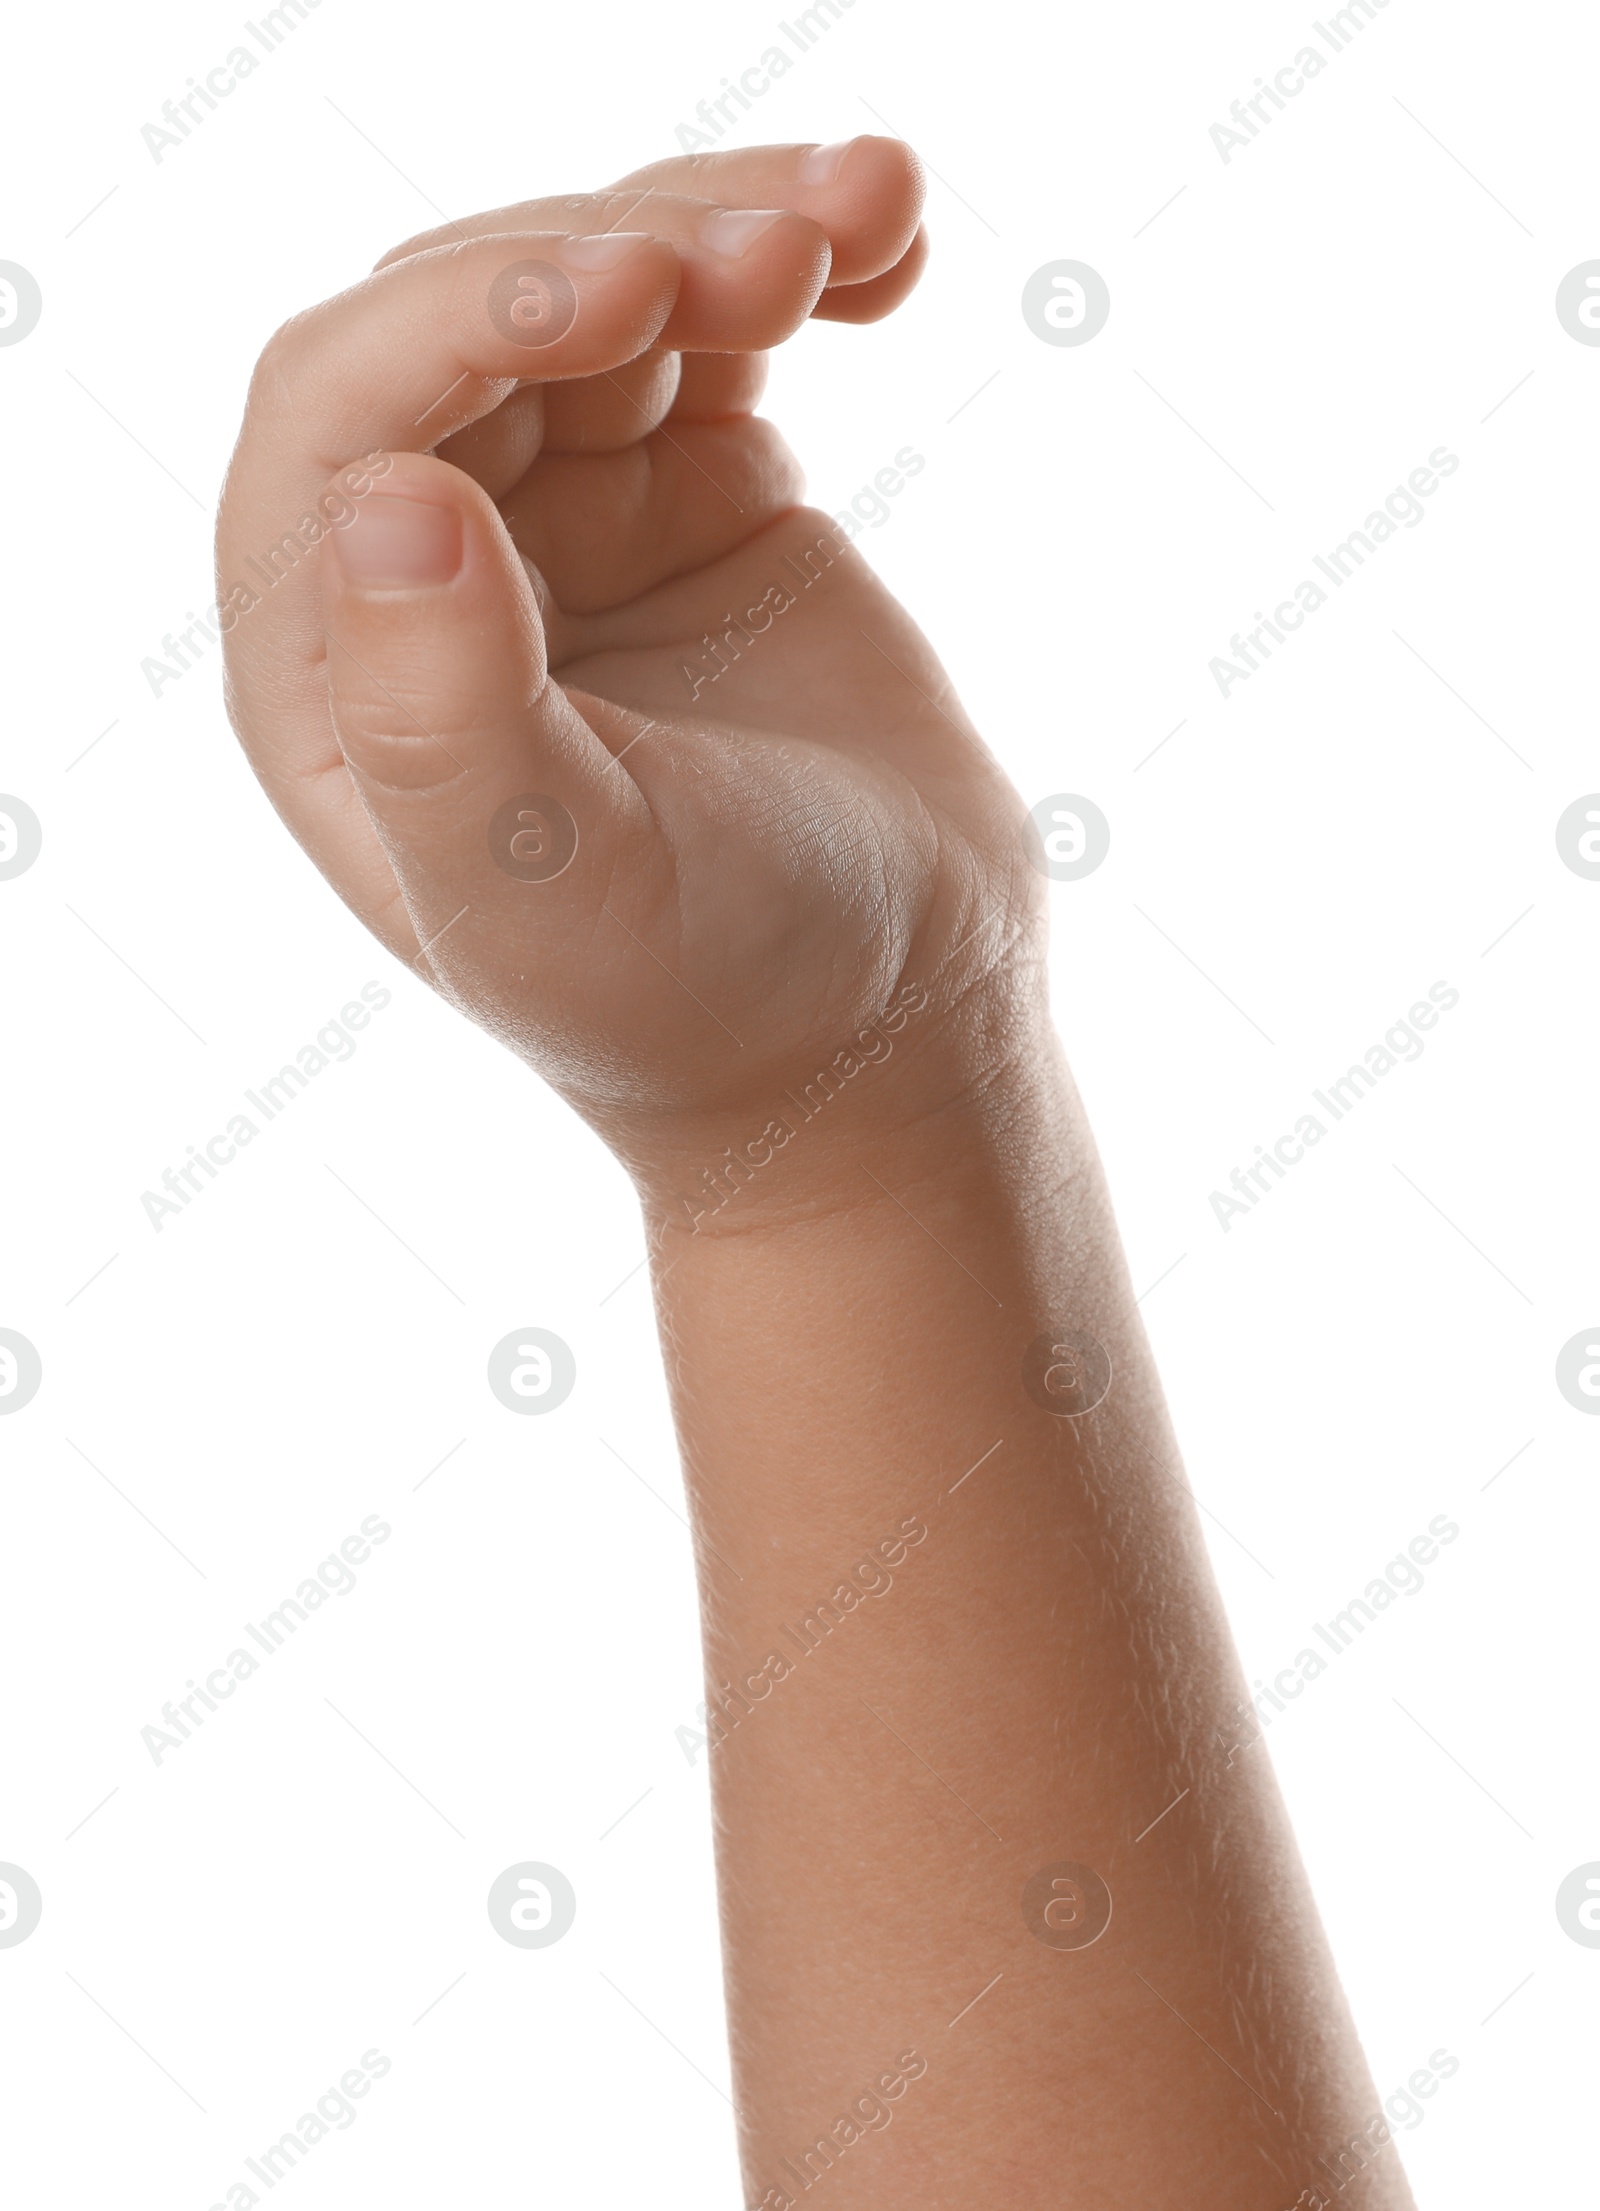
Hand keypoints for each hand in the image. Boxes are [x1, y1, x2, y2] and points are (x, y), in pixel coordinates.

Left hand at [216, 139, 1041, 1211]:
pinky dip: (798, 267)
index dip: (467, 315)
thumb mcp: (561, 889)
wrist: (882, 1036)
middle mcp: (427, 579)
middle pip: (471, 319)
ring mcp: (563, 528)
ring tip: (864, 219)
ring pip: (604, 296)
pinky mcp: (693, 501)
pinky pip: (719, 334)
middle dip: (619, 250)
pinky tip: (888, 254)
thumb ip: (445, 713)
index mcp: (334, 673)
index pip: (343, 411)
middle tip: (778, 261)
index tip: (635, 293)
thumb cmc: (709, 1000)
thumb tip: (377, 493)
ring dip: (723, 228)